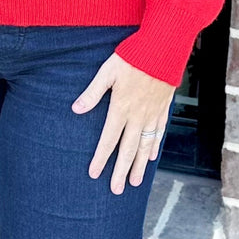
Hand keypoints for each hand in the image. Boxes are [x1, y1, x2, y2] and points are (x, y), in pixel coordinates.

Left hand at [71, 52, 174, 194]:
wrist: (162, 49)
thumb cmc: (132, 56)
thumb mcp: (107, 71)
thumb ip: (92, 92)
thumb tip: (76, 109)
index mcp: (121, 108)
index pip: (108, 140)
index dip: (101, 158)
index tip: (95, 174)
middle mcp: (137, 116)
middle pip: (128, 150)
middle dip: (121, 171)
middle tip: (116, 189)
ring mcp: (152, 114)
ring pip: (145, 146)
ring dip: (139, 165)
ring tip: (135, 182)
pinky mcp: (163, 108)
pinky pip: (159, 132)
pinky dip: (155, 146)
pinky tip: (152, 156)